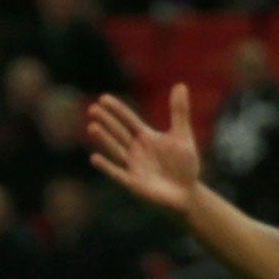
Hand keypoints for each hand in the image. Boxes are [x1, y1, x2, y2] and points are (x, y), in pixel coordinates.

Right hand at [87, 85, 201, 215]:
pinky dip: (107, 167)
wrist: (186, 193)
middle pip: (118, 132)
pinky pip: (117, 173)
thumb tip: (180, 85)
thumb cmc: (184, 165)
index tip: (104, 98)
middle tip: (92, 108)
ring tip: (92, 127)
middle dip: (106, 121)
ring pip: (115, 150)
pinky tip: (95, 158)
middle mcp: (135, 150)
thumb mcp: (182, 136)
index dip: (117, 109)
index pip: (128, 119)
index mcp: (145, 137)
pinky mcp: (133, 183)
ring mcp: (132, 166)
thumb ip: (179, 112)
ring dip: (104, 139)